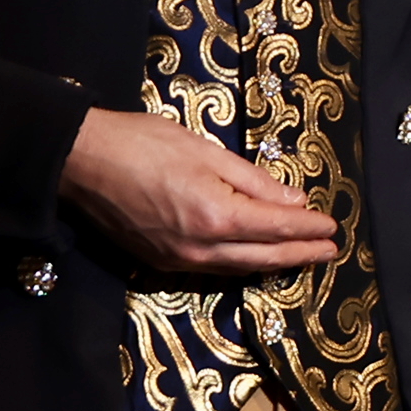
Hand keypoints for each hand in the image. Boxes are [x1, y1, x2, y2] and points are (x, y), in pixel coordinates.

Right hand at [58, 108, 342, 275]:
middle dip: (301, 253)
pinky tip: (257, 256)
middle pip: (266, 256)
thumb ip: (254, 181)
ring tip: (302, 254)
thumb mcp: (206, 152)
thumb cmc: (140, 143)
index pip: (278, 228)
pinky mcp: (162, 262)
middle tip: (329, 250)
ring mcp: (180, 260)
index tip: (332, 227)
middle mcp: (202, 247)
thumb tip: (294, 201)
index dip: (309, 228)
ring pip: (241, 266)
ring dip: (275, 261)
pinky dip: (243, 262)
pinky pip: (215, 267)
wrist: (78, 159)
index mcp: (217, 216)